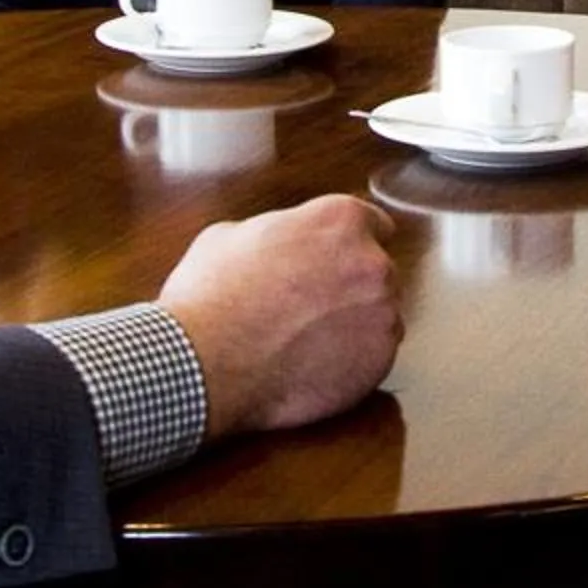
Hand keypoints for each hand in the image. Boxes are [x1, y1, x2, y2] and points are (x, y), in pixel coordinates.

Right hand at [159, 194, 401, 438]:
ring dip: (352, 324)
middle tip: (307, 303)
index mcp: (340, 221)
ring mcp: (381, 317)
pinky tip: (311, 364)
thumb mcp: (231, 236)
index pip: (372, 223)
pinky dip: (350, 361)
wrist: (207, 365)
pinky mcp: (378, 364)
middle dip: (348, 285)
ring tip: (305, 339)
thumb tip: (280, 243)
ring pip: (377, 316)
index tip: (336, 258)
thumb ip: (276, 232)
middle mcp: (372, 264)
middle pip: (375, 271)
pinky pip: (373, 357)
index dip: (347, 243)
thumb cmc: (212, 299)